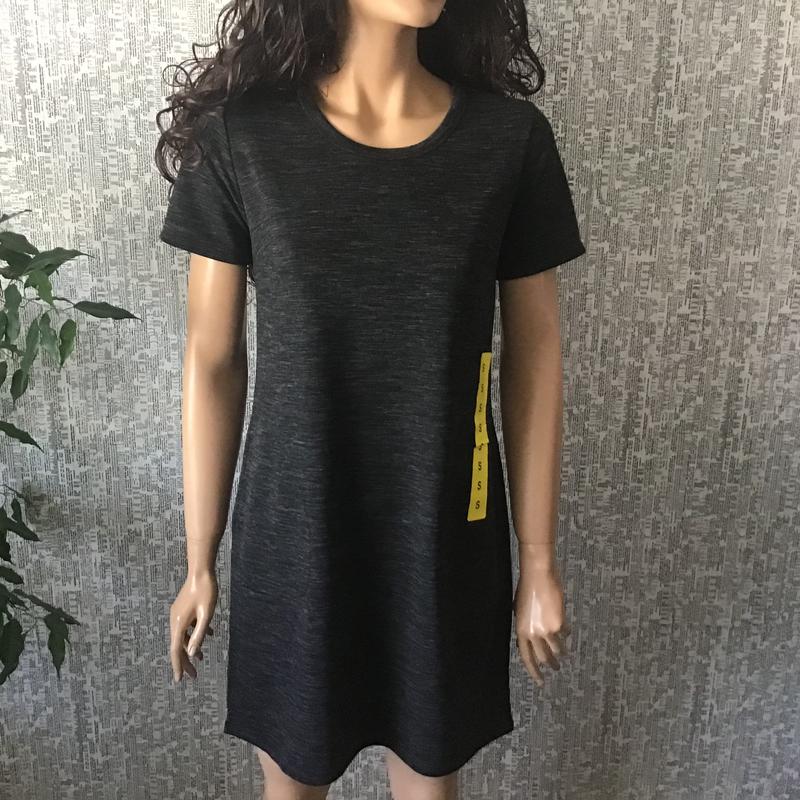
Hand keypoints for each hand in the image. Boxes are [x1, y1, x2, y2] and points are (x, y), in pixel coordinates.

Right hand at [169, 570, 217, 682]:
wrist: (201, 571)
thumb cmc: (206, 591)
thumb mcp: (206, 614)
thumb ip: (199, 634)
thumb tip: (191, 653)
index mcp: (179, 624)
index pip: (176, 650)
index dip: (178, 666)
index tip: (179, 680)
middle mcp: (175, 620)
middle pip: (178, 646)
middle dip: (185, 661)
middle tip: (194, 676)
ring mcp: (178, 614)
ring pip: (184, 636)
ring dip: (191, 648)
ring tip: (201, 659)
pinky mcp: (183, 609)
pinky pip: (188, 626)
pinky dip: (196, 633)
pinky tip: (209, 634)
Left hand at [513, 560, 570, 687]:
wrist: (538, 575)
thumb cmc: (526, 588)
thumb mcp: (520, 610)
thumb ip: (526, 626)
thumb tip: (531, 638)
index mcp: (520, 631)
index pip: (526, 658)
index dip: (534, 672)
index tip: (541, 682)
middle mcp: (533, 634)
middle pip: (543, 657)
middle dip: (551, 665)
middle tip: (556, 669)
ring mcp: (547, 630)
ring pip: (557, 649)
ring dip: (562, 653)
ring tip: (565, 655)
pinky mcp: (560, 623)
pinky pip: (565, 634)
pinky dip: (566, 634)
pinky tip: (567, 632)